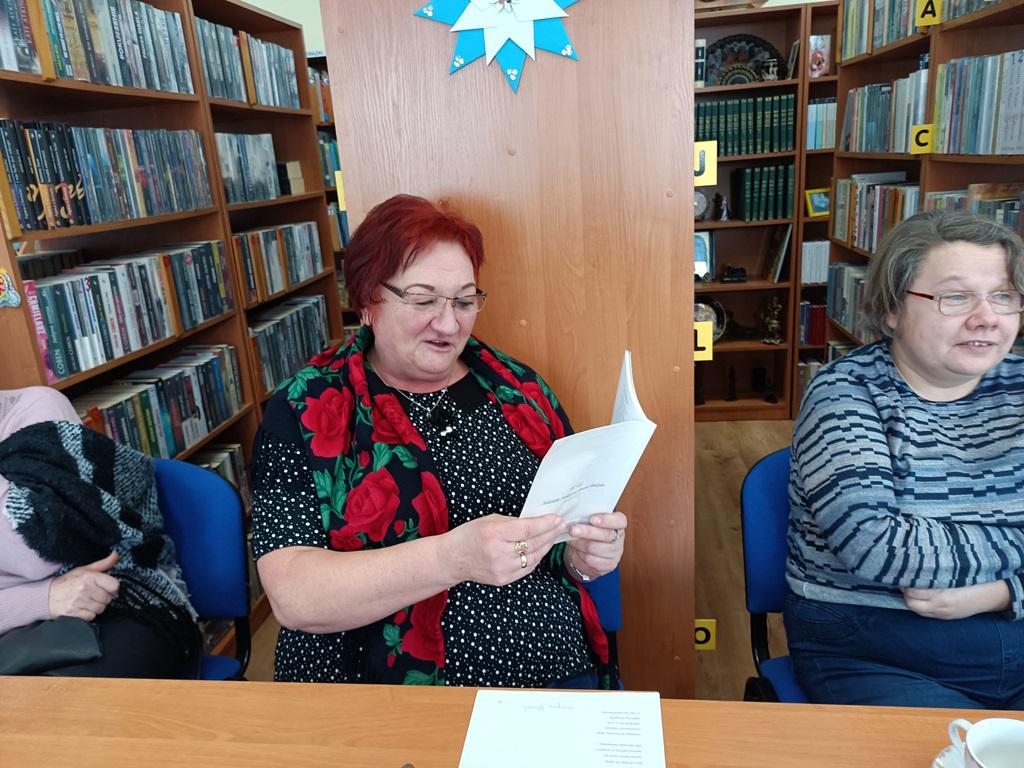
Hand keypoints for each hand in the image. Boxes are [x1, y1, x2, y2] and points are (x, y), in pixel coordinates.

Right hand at [48, 552, 119, 620]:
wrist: (48, 595)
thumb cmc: (68, 582)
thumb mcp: (85, 569)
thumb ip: (103, 563)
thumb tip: (116, 555)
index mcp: (89, 576)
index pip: (114, 585)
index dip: (113, 588)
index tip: (109, 588)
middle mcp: (85, 588)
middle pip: (108, 598)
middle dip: (103, 597)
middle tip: (95, 594)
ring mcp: (79, 601)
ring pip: (101, 608)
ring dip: (97, 606)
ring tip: (89, 601)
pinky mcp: (74, 612)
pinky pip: (92, 616)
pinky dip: (89, 614)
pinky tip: (83, 607)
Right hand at [443, 514, 565, 586]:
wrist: (452, 559)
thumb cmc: (469, 535)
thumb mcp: (489, 520)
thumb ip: (512, 522)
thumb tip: (535, 521)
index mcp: (493, 534)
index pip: (527, 529)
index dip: (545, 524)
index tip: (557, 518)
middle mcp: (499, 553)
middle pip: (533, 543)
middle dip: (550, 533)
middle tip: (561, 525)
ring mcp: (502, 569)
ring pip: (534, 557)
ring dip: (547, 545)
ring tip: (554, 535)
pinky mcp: (504, 580)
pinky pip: (528, 568)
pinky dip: (537, 557)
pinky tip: (541, 548)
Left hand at [565, 511, 626, 580]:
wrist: (586, 552)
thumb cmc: (589, 532)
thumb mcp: (589, 521)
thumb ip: (587, 517)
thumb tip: (575, 515)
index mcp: (618, 524)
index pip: (620, 520)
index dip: (607, 520)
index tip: (592, 519)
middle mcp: (619, 538)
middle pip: (606, 535)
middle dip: (587, 532)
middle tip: (572, 529)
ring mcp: (615, 553)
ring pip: (595, 548)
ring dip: (579, 544)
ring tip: (571, 540)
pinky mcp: (608, 565)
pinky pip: (591, 560)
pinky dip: (580, 554)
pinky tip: (576, 550)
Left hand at [902, 580, 1009, 619]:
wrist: (989, 596)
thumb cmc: (971, 580)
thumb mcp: (952, 574)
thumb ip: (934, 573)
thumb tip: (914, 566)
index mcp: (941, 593)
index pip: (912, 591)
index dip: (904, 582)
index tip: (902, 572)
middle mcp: (939, 605)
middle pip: (910, 602)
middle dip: (904, 591)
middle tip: (903, 579)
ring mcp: (942, 613)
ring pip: (915, 609)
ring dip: (909, 599)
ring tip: (908, 587)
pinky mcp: (944, 617)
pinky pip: (924, 614)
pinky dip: (918, 605)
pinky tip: (918, 596)